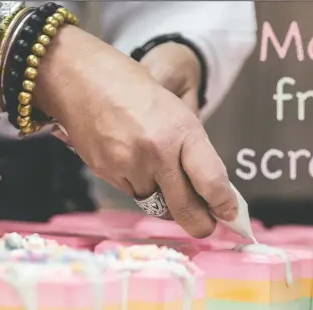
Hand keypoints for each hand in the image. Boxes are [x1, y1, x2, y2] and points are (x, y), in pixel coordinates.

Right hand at [37, 26, 236, 237]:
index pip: (211, 181)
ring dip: (162, 197)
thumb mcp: (176, 114)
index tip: (229, 215)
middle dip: (200, 224)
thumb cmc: (135, 93)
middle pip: (185, 209)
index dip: (223, 205)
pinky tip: (130, 159)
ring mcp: (129, 165)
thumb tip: (209, 193)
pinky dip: (137, 184)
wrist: (83, 80)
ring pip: (156, 203)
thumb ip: (193, 153)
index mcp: (182, 130)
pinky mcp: (107, 173)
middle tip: (205, 227)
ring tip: (153, 165)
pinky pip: (132, 193)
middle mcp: (158, 152)